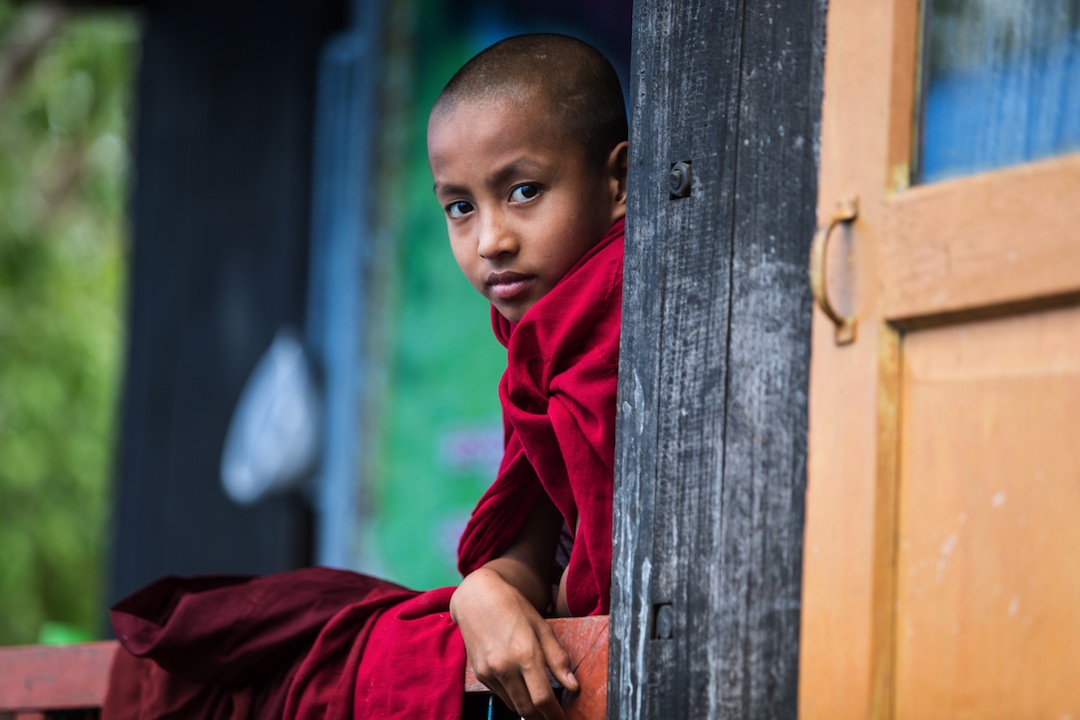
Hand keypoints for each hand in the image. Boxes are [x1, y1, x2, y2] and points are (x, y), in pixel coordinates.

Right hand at [451, 567, 579, 718]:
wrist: (476, 597)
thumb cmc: (514, 608)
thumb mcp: (542, 627)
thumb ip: (558, 659)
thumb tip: (573, 686)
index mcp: (525, 653)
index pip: (543, 699)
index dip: (555, 715)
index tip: (563, 719)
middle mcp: (505, 667)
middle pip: (527, 710)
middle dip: (543, 718)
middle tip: (554, 717)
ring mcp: (489, 672)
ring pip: (513, 706)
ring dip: (529, 710)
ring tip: (541, 704)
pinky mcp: (480, 674)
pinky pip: (501, 696)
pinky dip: (514, 698)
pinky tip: (522, 688)